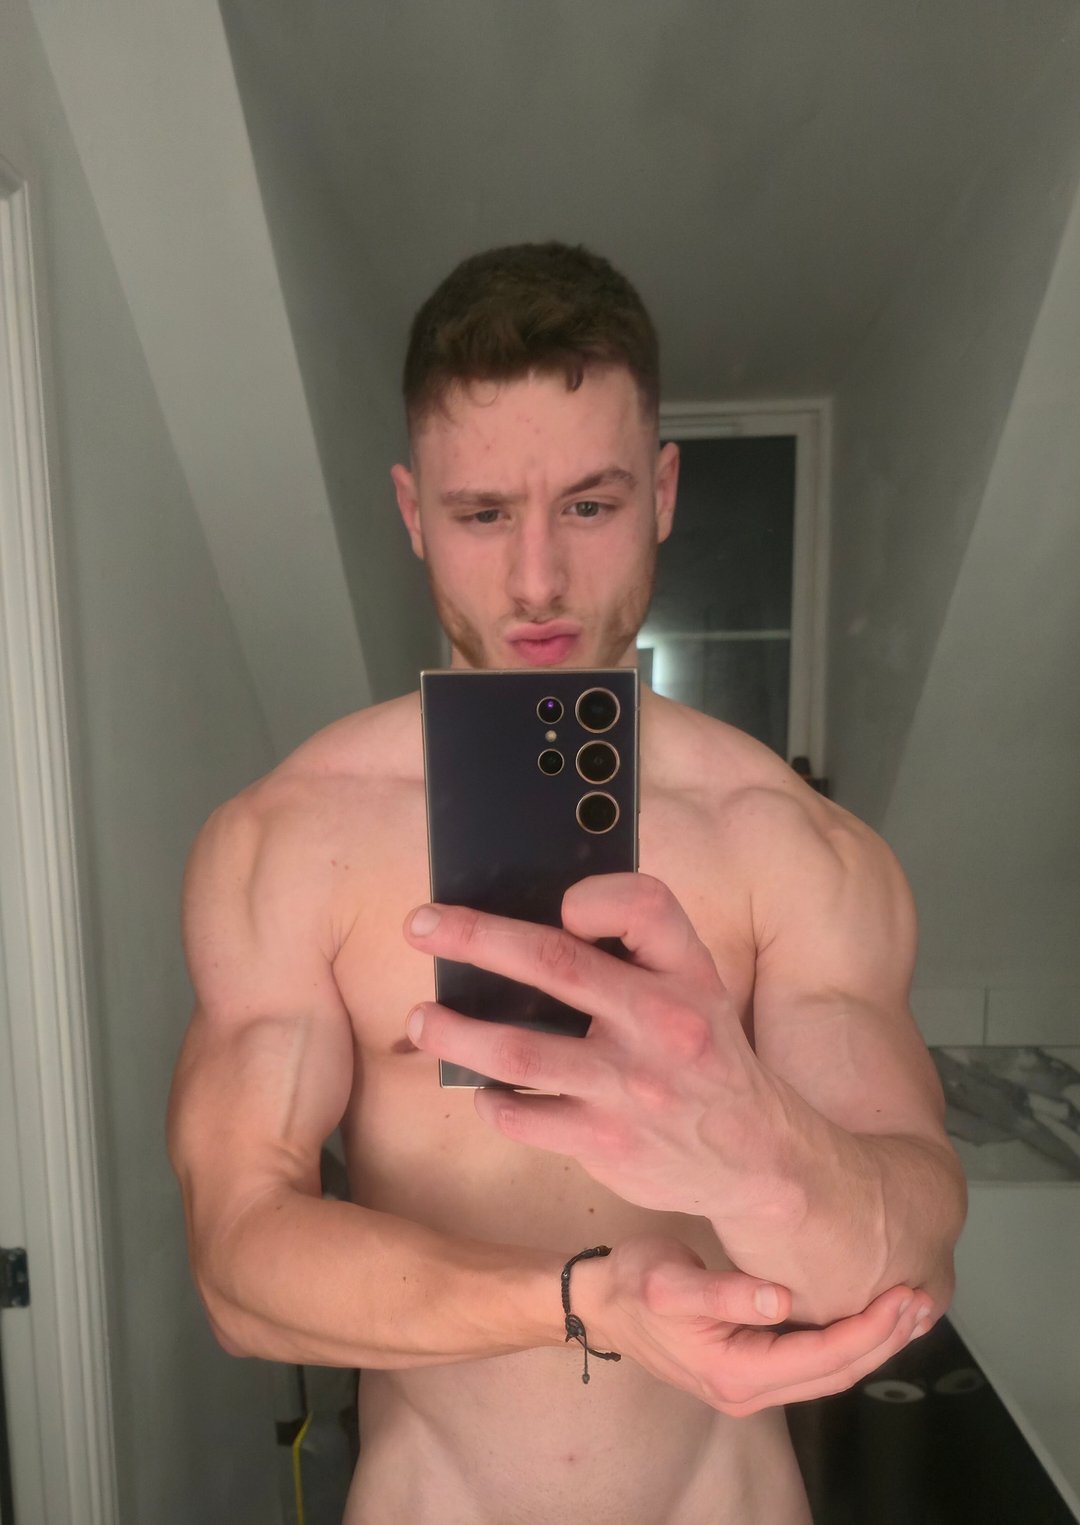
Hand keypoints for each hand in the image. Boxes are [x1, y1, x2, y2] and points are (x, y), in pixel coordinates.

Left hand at [404, 874, 787, 1222]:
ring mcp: (631, 1087)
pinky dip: (493, 1101)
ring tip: (419, 1020)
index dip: (595, 896)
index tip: (557, 902)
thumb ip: (638, 949)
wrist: (759, 1158)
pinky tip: (483, 1090)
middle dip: (475, 938)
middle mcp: (661, 1023)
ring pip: (519, 1050)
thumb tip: (537, 919)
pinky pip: (524, 1116)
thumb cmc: (706, 1056)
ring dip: (456, 1032)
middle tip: (419, 925)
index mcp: (686, 973)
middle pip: (554, 963)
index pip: (644, 906)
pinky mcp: (607, 1142)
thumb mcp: (698, 989)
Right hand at [576, 1236, 932, 1415]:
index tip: (905, 1295)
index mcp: (738, 1372)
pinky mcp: (751, 1367)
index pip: (824, 1358)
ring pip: (829, 1372)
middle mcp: (751, 1391)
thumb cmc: (634, 1285)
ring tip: (911, 1308)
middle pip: (837, 1372)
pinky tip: (867, 1315)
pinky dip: (848, 1339)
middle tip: (925, 1299)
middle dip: (885, 1339)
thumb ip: (726, 1292)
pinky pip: (813, 1362)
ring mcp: (751, 1385)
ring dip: (873, 1341)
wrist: (602, 1301)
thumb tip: (781, 1300)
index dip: (870, 1329)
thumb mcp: (670, 1282)